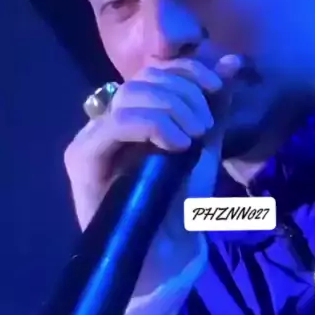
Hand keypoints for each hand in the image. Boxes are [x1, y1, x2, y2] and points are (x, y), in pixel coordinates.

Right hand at [64, 55, 240, 294]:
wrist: (169, 253)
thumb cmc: (184, 199)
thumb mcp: (206, 144)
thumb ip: (216, 103)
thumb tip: (233, 61)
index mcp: (137, 110)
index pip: (156, 69)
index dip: (188, 70)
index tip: (217, 87)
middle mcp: (109, 117)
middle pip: (143, 78)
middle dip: (184, 92)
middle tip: (204, 126)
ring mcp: (92, 137)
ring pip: (130, 96)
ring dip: (171, 109)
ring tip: (193, 138)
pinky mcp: (82, 158)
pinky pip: (114, 124)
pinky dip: (151, 125)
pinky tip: (176, 144)